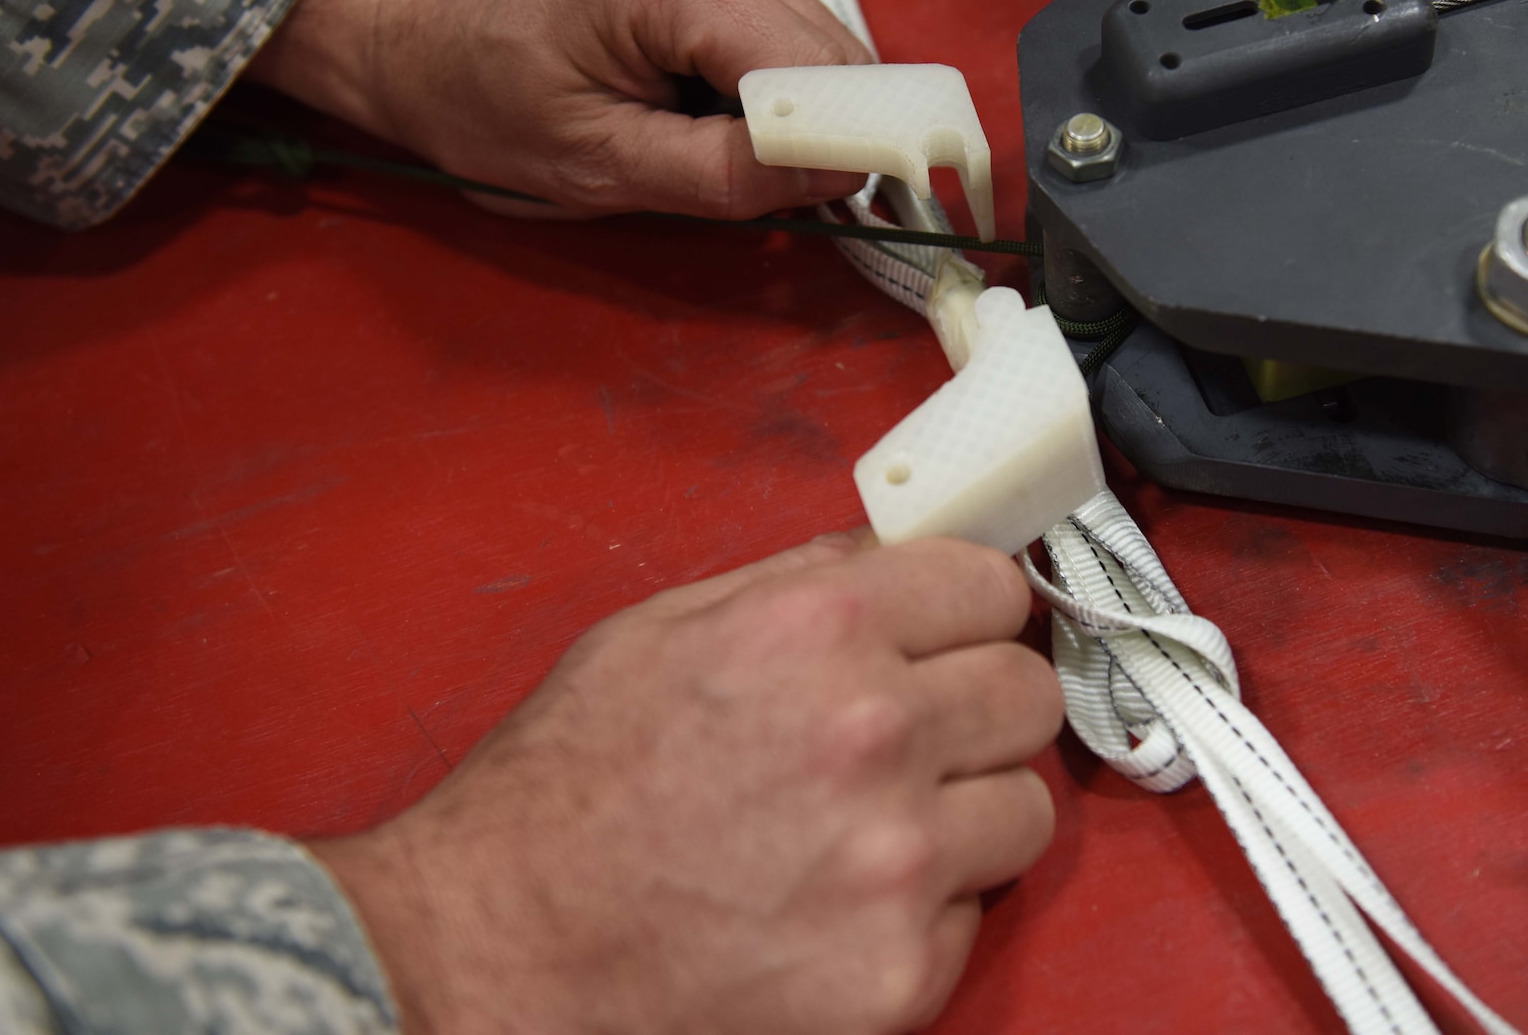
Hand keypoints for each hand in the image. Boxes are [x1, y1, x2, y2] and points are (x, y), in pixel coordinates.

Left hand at [247, 0, 870, 218]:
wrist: (419, 30)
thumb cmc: (478, 96)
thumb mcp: (596, 164)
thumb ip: (724, 171)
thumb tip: (840, 175)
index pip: (808, 65)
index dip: (837, 143)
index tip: (838, 206)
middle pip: (831, 47)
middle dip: (820, 128)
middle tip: (758, 189)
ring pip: (822, 36)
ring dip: (796, 104)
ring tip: (706, 133)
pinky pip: (790, 20)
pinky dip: (773, 76)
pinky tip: (706, 97)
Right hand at [311, 534, 1063, 1034]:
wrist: (500, 950)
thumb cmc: (562, 792)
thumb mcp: (659, 630)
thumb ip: (798, 581)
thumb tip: (896, 555)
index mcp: (819, 629)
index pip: (991, 584)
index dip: (971, 609)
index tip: (957, 633)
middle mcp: (873, 735)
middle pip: (1028, 693)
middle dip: (980, 706)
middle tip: (919, 736)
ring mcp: (896, 862)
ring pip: (1025, 809)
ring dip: (968, 812)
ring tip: (876, 829)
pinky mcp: (899, 972)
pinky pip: (974, 915)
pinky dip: (925, 910)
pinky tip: (840, 903)